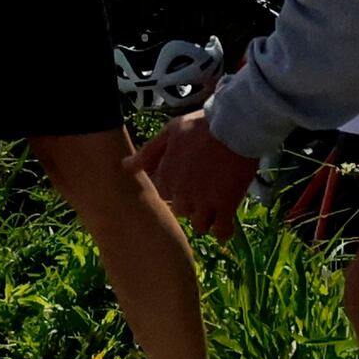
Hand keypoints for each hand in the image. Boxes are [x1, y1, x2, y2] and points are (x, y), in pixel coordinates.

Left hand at [136, 109, 252, 237]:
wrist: (233, 127)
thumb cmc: (201, 126)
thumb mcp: (169, 132)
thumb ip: (148, 153)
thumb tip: (124, 165)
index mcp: (165, 175)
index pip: (164, 195)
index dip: (177, 190)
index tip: (188, 182)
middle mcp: (180, 192)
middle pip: (181, 210)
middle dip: (191, 204)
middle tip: (205, 191)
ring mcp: (203, 201)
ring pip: (198, 225)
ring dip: (205, 219)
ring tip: (215, 207)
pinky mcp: (225, 206)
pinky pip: (220, 231)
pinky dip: (222, 232)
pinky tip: (225, 225)